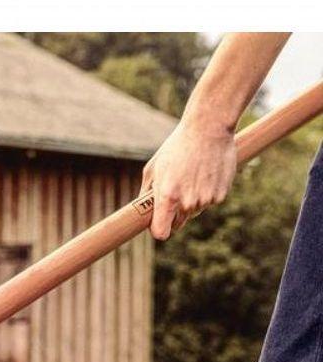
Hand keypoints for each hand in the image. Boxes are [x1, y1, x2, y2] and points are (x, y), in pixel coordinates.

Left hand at [142, 118, 237, 239]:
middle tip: (175, 193)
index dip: (158, 230)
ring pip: (194, 212)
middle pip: (178, 224)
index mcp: (167, 197)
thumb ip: (146, 193)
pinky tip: (205, 174)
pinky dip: (206, 193)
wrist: (208, 129)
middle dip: (174, 215)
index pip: (161, 232)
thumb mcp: (153, 168)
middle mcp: (187, 202)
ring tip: (191, 176)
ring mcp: (206, 200)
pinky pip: (209, 203)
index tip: (157, 225)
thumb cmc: (176, 147)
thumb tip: (142, 211)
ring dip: (191, 202)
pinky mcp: (221, 196)